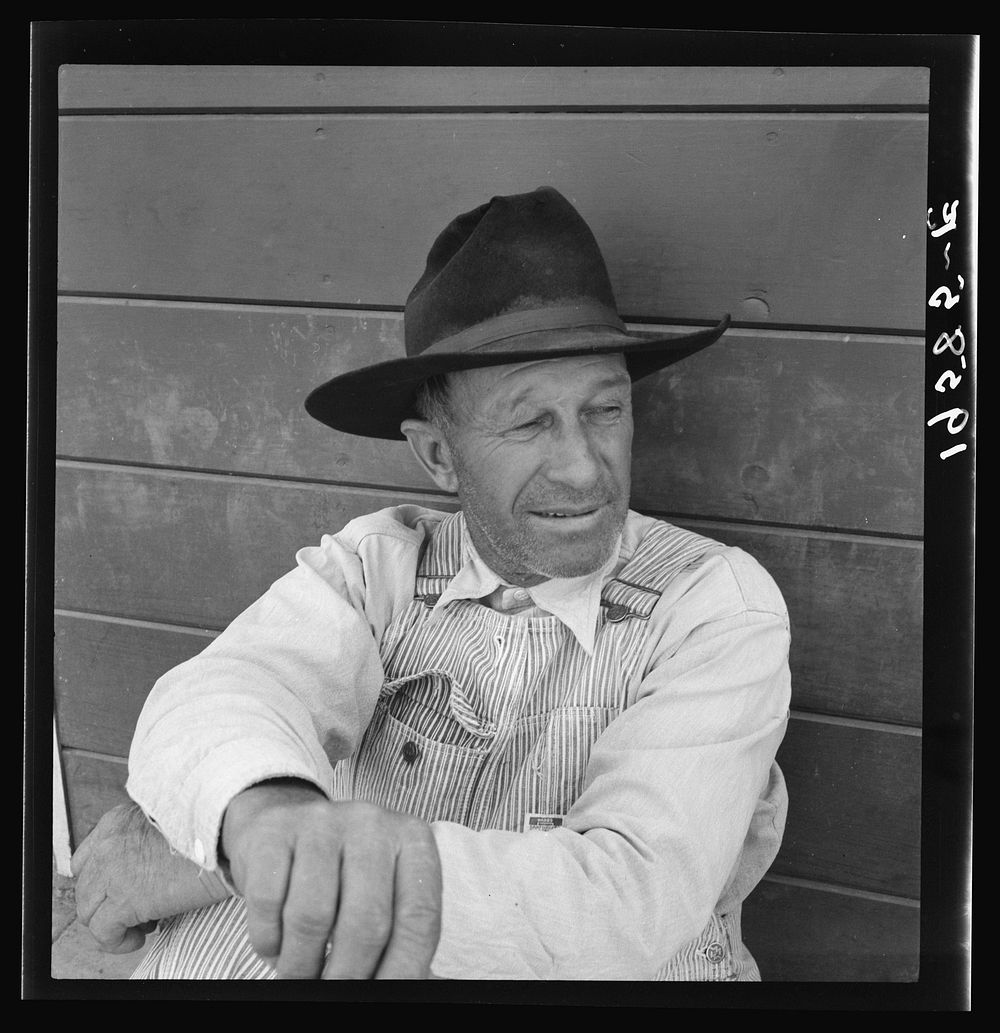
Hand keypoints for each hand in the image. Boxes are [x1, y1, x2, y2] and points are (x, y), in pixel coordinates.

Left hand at [71, 801, 230, 952]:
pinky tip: (140, 937)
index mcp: (119, 820)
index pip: (88, 858)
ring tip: (144, 923)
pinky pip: (103, 933)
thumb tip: (145, 868)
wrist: (229, 836)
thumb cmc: (212, 828)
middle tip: (140, 909)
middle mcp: (109, 843)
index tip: (127, 889)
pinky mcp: (125, 900)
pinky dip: (118, 941)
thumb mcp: (168, 821)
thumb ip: (147, 837)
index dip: (106, 880)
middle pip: (86, 886)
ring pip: (89, 911)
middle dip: (108, 902)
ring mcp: (113, 872)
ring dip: (113, 922)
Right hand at [221, 780, 441, 978]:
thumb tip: (409, 989)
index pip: (419, 917)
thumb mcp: (386, 889)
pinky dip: (269, 940)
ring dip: (301, 965)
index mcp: (412, 840)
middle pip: (366, 921)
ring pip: (312, 917)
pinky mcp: (274, 830)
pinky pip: (267, 903)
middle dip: (348, 975)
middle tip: (333, 992)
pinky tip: (276, 944)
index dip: (403, 969)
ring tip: (300, 972)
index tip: (380, 998)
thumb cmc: (346, 871)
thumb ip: (402, 935)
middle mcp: (372, 823)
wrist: (288, 821)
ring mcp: (322, 822)